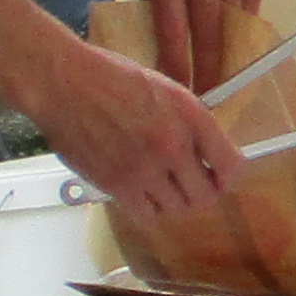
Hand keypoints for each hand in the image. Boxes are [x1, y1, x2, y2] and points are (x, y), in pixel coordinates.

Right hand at [34, 38, 242, 221]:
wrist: (65, 83)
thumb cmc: (110, 79)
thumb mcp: (166, 90)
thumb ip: (189, 122)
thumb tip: (206, 153)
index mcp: (190, 116)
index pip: (230, 165)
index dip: (227, 176)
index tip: (219, 176)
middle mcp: (173, 145)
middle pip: (206, 196)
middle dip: (201, 193)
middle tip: (189, 185)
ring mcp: (145, 168)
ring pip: (178, 210)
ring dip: (173, 202)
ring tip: (161, 187)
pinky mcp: (117, 185)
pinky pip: (147, 216)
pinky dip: (148, 210)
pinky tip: (141, 194)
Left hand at [133, 0, 267, 86]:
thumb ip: (156, 10)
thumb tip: (163, 59)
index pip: (174, 33)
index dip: (179, 70)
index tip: (179, 96)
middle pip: (210, 36)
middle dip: (209, 75)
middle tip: (206, 104)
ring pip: (235, 28)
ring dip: (230, 62)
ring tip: (224, 88)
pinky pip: (250, 12)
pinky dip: (243, 36)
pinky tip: (236, 55)